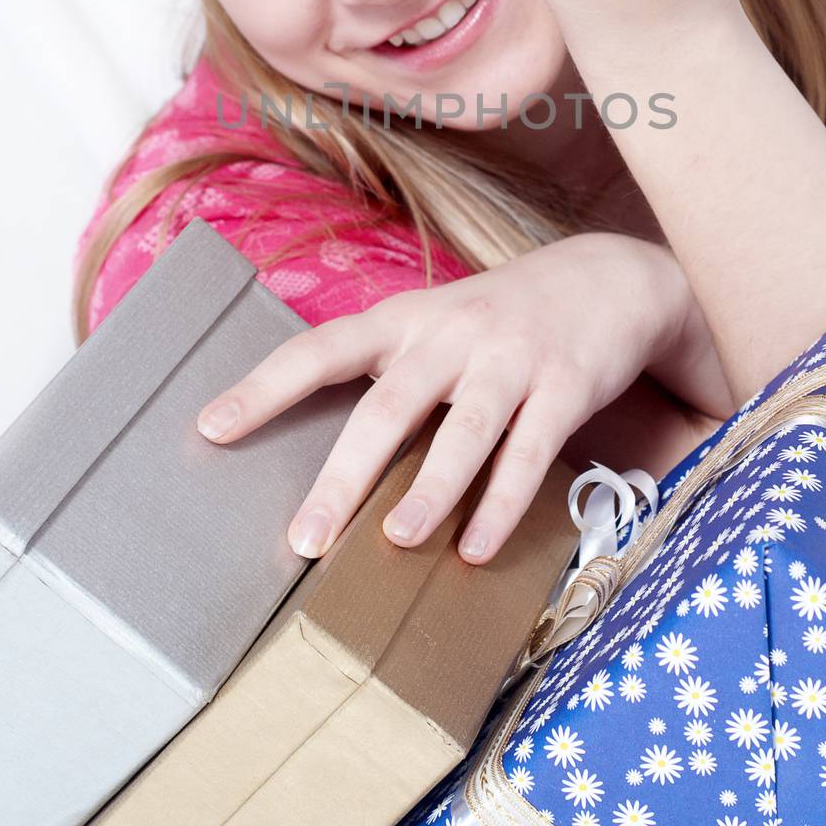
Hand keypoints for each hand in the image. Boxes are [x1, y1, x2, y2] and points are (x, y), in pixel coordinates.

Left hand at [196, 231, 703, 563]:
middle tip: (304, 538)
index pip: (322, 348)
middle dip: (343, 475)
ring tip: (398, 542)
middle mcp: (453, 333)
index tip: (212, 427)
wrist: (613, 278)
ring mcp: (511, 358)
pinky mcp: (566, 386)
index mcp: (408, 317)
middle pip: (387, 405)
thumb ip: (392, 371)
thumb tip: (328, 454)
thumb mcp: (440, 321)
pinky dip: (503, 504)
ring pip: (464, 431)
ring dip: (430, 491)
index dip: (265, 387)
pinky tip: (477, 547)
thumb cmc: (505, 315)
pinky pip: (530, 454)